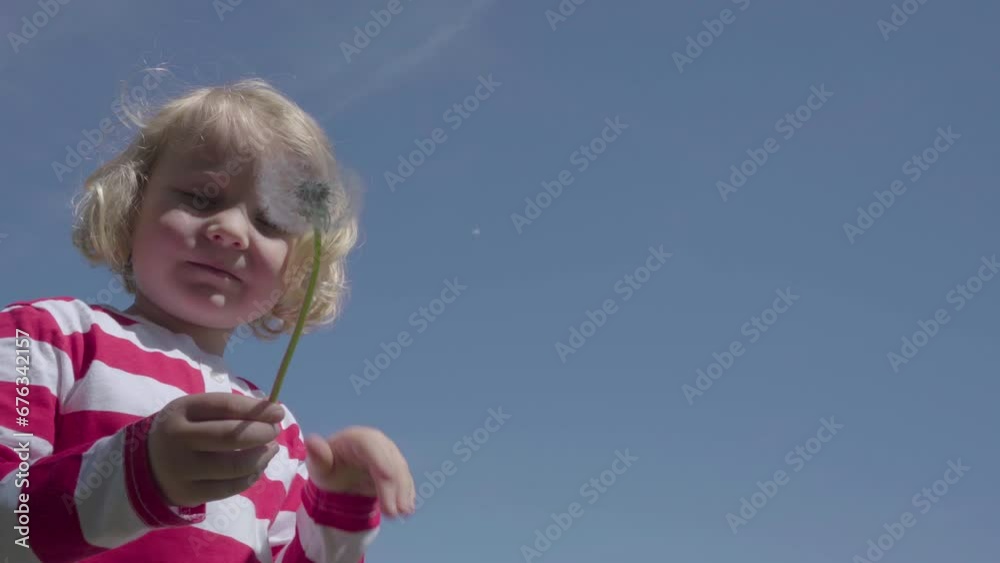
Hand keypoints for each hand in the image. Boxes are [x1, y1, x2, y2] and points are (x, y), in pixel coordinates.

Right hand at [147, 393, 284, 506]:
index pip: (225, 406)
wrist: (145, 466)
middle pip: (230, 437)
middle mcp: (178, 439)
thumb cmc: (184, 432)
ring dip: (261, 457)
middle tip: (274, 431)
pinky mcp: (188, 494)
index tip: (278, 412)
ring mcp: (182, 469)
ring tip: (270, 450)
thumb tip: (272, 413)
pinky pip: (230, 488)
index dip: (256, 409)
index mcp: (181, 411)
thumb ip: (229, 410)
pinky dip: (251, 476)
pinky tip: (257, 467)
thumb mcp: (196, 412)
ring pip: (234, 466)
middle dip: (262, 433)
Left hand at [305, 426, 415, 517]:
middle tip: (394, 512)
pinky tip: (407, 508)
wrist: (338, 474)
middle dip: (395, 486)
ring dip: (404, 491)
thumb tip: (311, 442)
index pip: (373, 448)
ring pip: (401, 471)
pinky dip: (407, 493)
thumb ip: (317, 456)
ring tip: (404, 512)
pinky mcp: (396, 468)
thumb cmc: (327, 467)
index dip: (381, 464)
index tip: (386, 481)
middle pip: (391, 462)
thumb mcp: (318, 465)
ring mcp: (390, 455)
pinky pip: (404, 479)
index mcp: (359, 438)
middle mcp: (378, 443)